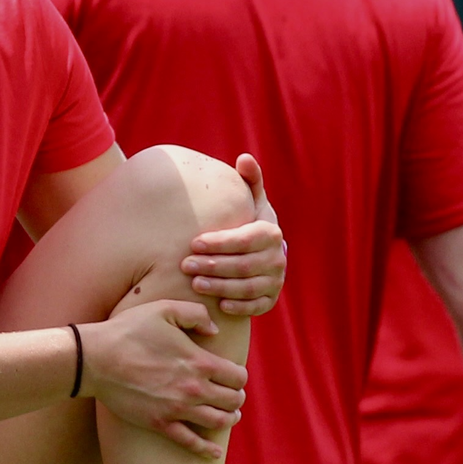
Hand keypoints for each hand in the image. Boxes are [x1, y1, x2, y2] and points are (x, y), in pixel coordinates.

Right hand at [81, 299, 248, 457]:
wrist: (95, 359)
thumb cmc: (128, 330)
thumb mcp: (164, 309)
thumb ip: (196, 314)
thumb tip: (214, 331)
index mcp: (199, 362)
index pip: (237, 377)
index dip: (239, 376)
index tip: (233, 375)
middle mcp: (194, 389)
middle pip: (233, 401)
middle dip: (236, 397)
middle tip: (233, 395)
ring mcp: (177, 409)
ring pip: (218, 422)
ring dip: (228, 419)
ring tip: (229, 416)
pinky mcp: (160, 423)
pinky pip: (190, 442)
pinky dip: (206, 449)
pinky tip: (214, 452)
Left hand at [183, 155, 285, 316]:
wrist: (264, 253)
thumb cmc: (249, 223)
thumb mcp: (252, 201)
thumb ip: (250, 181)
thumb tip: (244, 157)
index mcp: (271, 232)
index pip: (245, 239)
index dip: (220, 242)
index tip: (194, 242)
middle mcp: (277, 257)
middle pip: (244, 265)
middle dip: (213, 265)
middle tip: (185, 265)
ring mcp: (275, 280)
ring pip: (248, 287)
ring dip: (221, 286)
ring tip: (195, 283)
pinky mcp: (270, 299)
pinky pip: (256, 306)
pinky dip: (238, 306)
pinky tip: (218, 304)